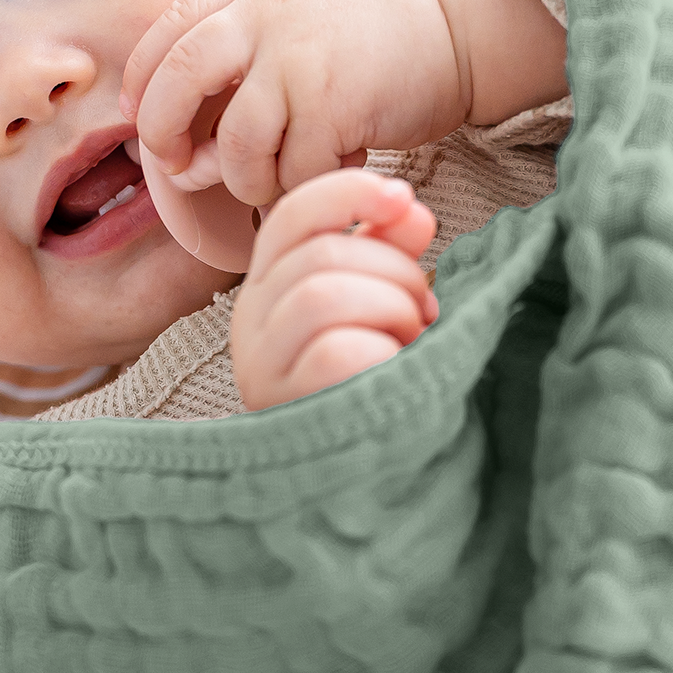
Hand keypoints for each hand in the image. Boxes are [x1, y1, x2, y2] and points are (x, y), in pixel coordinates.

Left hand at [121, 0, 463, 208]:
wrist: (461, 27)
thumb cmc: (381, 31)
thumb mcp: (304, 10)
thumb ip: (250, 50)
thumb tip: (192, 146)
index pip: (170, 28)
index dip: (143, 78)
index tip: (139, 114)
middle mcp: (266, 17)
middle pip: (178, 81)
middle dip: (163, 133)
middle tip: (177, 167)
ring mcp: (299, 60)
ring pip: (237, 144)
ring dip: (247, 179)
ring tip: (272, 182)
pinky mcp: (335, 104)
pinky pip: (294, 170)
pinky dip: (304, 185)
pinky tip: (331, 169)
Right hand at [229, 170, 438, 408]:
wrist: (364, 479)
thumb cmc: (373, 380)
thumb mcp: (379, 304)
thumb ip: (388, 251)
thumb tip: (409, 208)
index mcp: (269, 287)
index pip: (291, 215)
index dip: (350, 193)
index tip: (404, 198)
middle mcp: (250, 322)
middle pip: (320, 253)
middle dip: (394, 271)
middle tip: (422, 311)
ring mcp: (260, 368)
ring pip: (321, 294)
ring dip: (388, 308)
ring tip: (407, 339)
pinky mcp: (283, 408)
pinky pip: (335, 351)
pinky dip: (380, 352)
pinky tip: (389, 372)